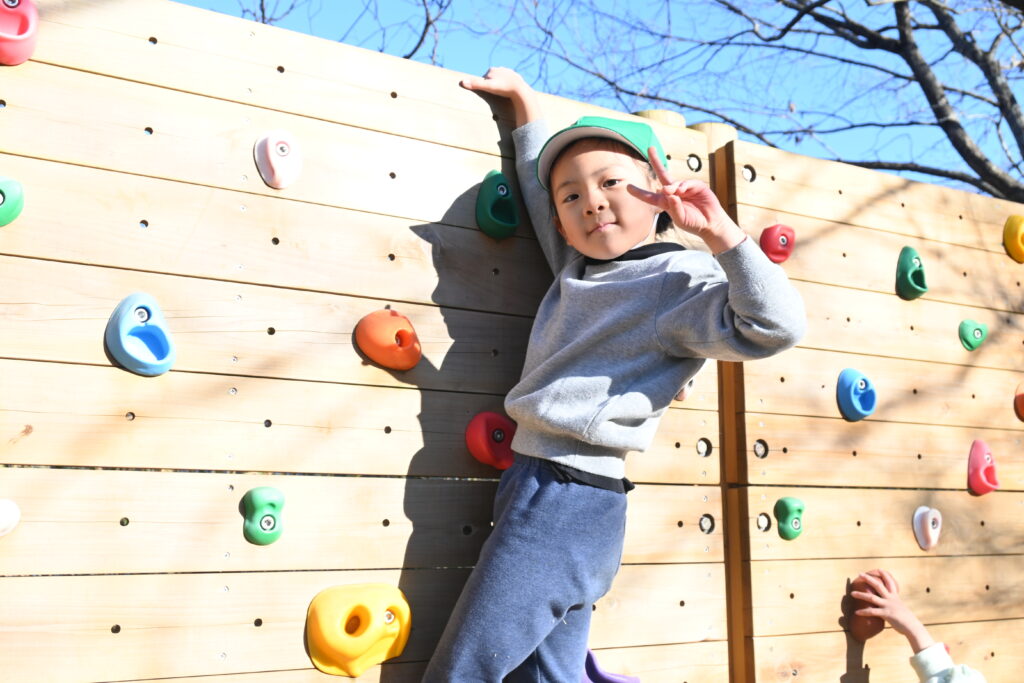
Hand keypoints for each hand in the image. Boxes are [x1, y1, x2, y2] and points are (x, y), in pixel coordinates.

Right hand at [460, 67, 539, 127]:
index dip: (486, 87)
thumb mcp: (488, 87)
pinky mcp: (516, 77)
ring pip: (501, 81)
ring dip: (501, 87)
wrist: (520, 90)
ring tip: (504, 93)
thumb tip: (461, 82)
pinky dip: (508, 87)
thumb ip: (475, 84)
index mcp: (492, 70)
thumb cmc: (503, 89)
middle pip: (492, 80)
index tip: (491, 92)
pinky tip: (510, 92)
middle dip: (493, 86)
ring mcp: (509, 72)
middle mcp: (500, 68)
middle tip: (498, 94)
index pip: (484, 80)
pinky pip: (509, 83)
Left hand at [627, 147, 744, 253]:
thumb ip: (673, 207)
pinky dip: (684, 186)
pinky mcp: (696, 186)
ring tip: (675, 193)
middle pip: (663, 175)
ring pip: (674, 182)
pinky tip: (682, 190)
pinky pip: (688, 183)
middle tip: (650, 148)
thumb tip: (669, 192)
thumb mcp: (680, 218)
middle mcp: (674, 193)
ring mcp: (685, 188)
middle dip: (656, 161)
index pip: (650, 196)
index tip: (628, 187)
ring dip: (672, 186)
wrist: (711, 224)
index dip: (640, 192)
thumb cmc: (693, 223)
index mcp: (666, 203)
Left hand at [851, 569, 933, 652]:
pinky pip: (872, 612)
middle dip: (868, 579)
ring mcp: (888, 606)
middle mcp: (891, 599)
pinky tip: (856, 612)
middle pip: (878, 585)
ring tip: (852, 593)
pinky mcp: (886, 614)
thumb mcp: (901, 608)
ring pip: (871, 598)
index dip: (885, 575)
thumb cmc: (907, 620)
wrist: (913, 627)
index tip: (879, 569)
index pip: (890, 583)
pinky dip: (863, 612)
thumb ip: (894, 605)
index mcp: (895, 597)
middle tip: (859, 574)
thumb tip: (890, 606)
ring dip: (860, 595)